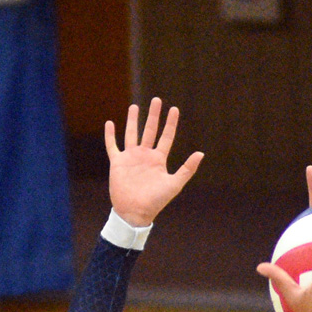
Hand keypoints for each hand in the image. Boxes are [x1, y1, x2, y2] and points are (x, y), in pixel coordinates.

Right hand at [106, 99, 204, 227]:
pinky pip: (113, 145)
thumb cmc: (156, 201)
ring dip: (133, 120)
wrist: (135, 212)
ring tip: (135, 106)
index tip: (174, 109)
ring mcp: (131, 158)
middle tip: (157, 100)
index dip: (171, 123)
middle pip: (150, 130)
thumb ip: (187, 168)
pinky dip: (110, 135)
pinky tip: (110, 123)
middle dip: (153, 115)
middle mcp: (145, 155)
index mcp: (159, 159)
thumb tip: (201, 153)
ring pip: (132, 134)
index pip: (166, 136)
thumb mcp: (174, 184)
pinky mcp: (117, 162)